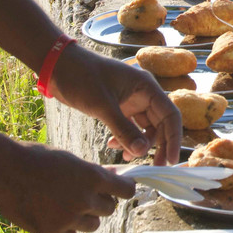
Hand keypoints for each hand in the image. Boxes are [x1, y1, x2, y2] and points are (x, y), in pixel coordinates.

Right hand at [0, 140, 135, 232]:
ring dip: (86, 217)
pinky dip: (67, 230)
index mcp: (93, 178)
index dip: (124, 189)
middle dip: (101, 202)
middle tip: (86, 195)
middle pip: (109, 209)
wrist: (3, 169)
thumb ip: (94, 172)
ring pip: (92, 225)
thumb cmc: (38, 158)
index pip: (126, 190)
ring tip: (68, 205)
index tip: (119, 188)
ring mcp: (67, 218)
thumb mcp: (72, 160)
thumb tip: (116, 177)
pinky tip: (55, 217)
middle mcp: (84, 200)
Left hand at [49, 44, 181, 165]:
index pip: (170, 115)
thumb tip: (141, 152)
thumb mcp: (103, 106)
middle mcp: (144, 94)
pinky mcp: (119, 107)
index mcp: (147, 87)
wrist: (59, 66)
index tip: (170, 160)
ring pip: (145, 127)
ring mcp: (132, 101)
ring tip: (124, 157)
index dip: (174, 138)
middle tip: (152, 166)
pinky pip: (130, 126)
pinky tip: (113, 145)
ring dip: (138, 143)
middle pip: (160, 124)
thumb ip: (124, 129)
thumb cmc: (82, 77)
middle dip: (157, 145)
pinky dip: (125, 138)